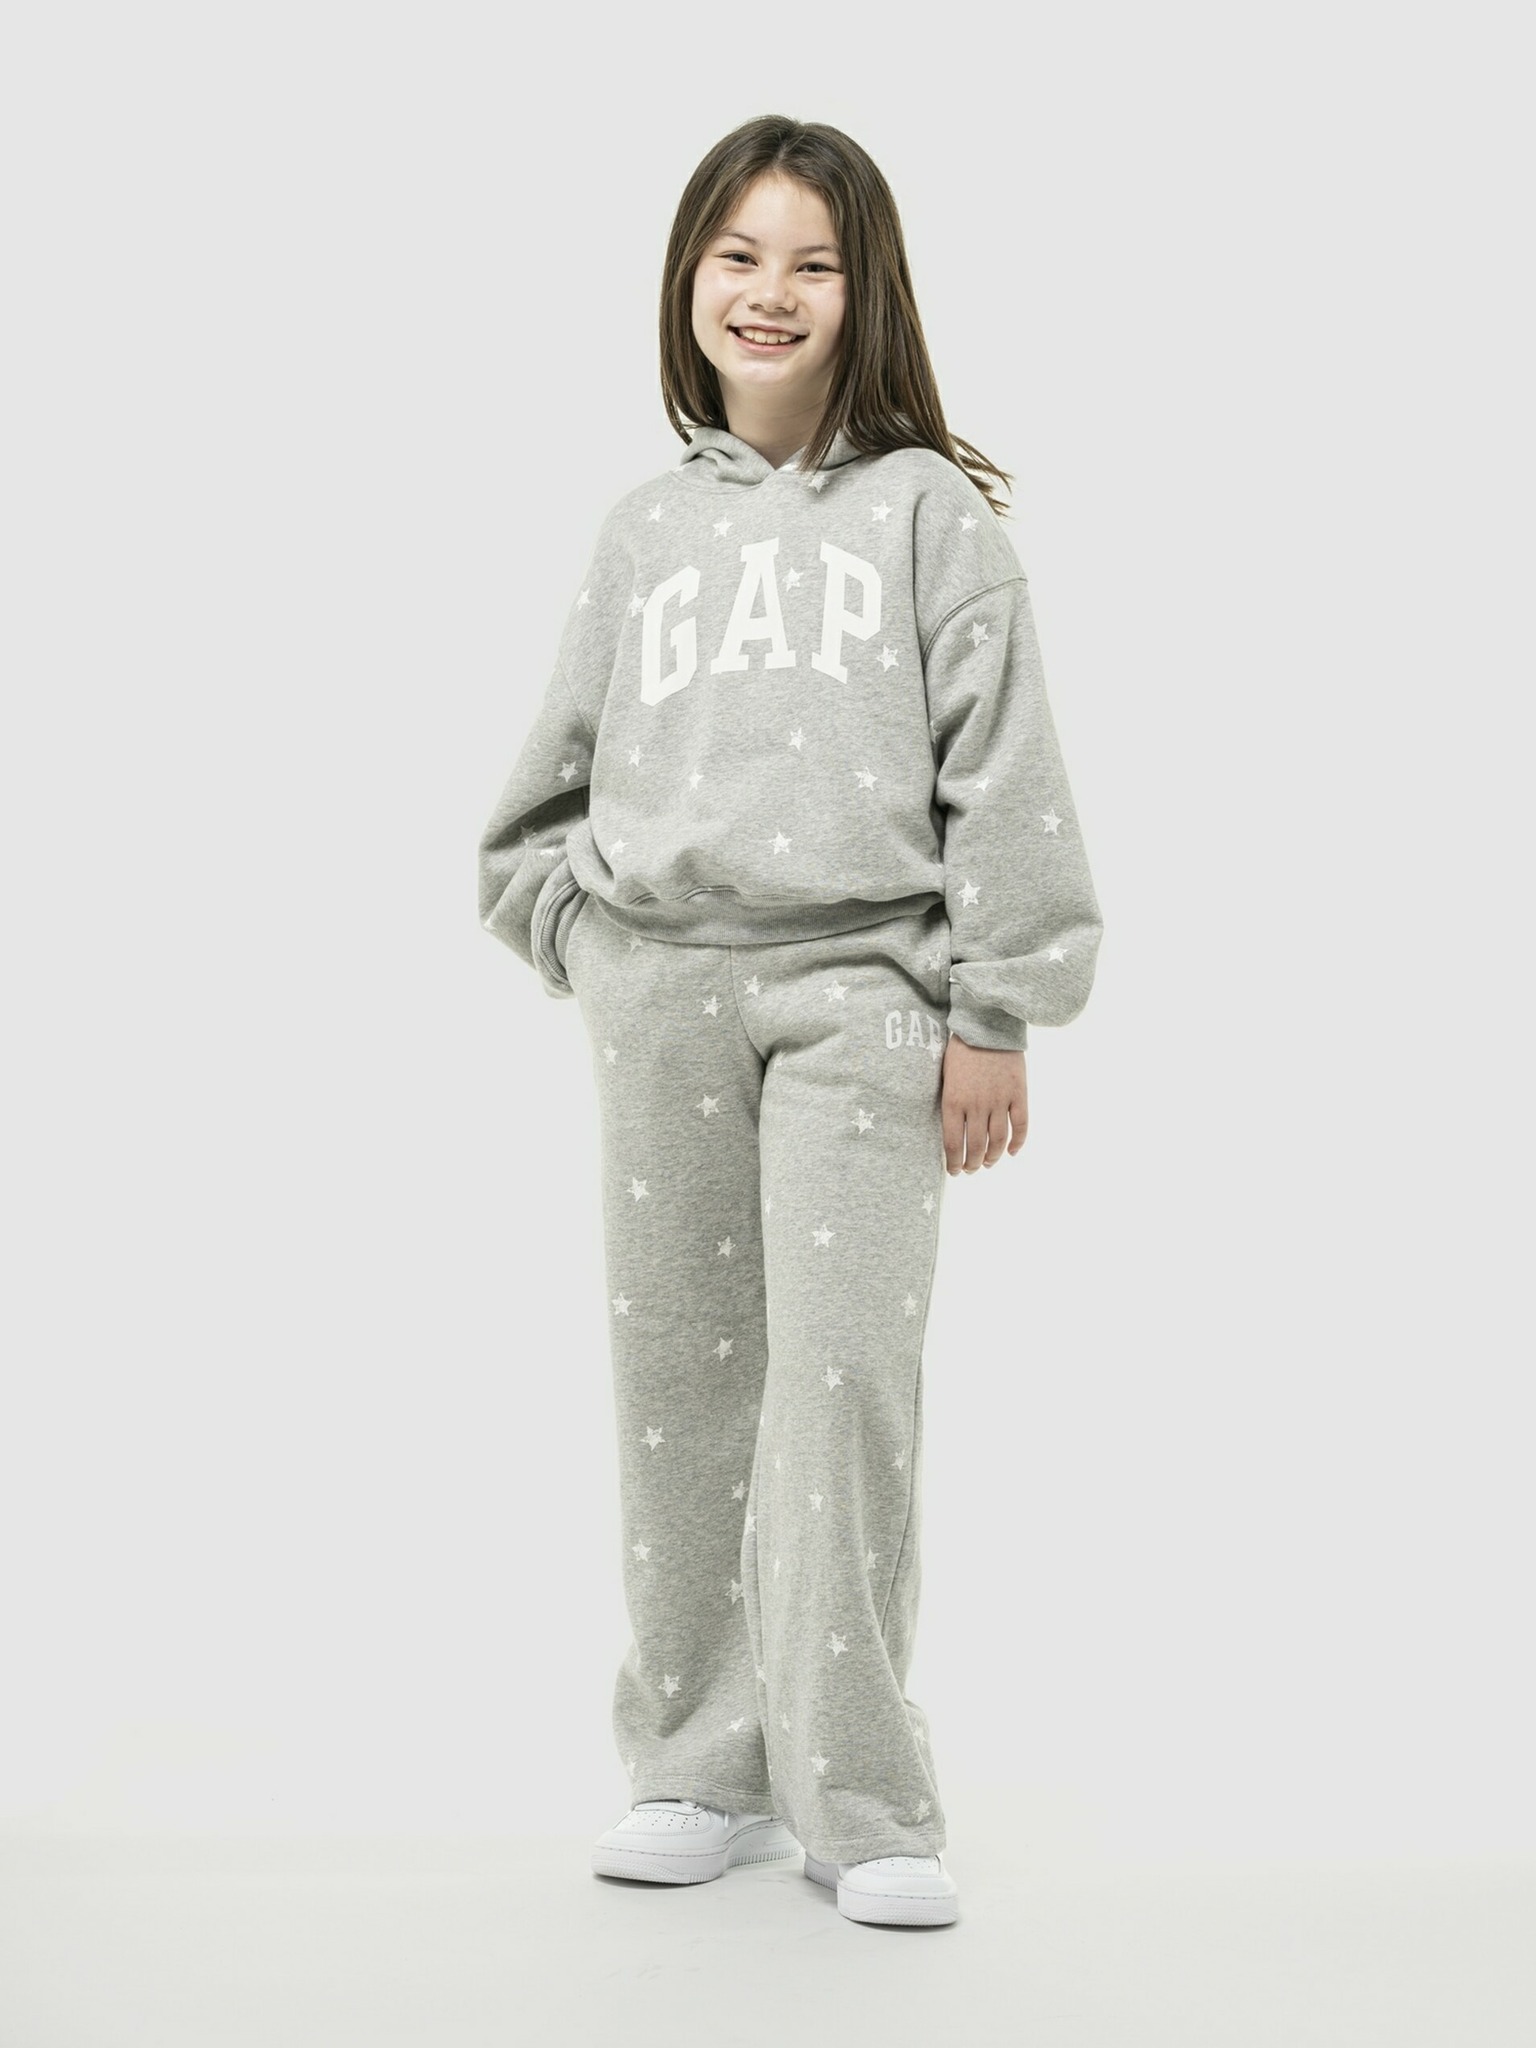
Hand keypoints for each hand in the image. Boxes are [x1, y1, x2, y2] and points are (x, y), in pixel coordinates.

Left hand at [941, 1035, 1027, 1174]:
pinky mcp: (1018, 1094)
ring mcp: (1000, 1100)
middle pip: (975, 1147)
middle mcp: (976, 1105)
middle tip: (971, 1169)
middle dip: (972, 1163)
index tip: (954, 1170)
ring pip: (998, 1141)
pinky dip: (1018, 1143)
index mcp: (953, 1101)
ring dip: (993, 1157)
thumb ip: (949, 1103)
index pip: (953, 1143)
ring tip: (988, 1163)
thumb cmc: (960, 1049)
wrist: (987, 1025)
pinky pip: (1021, 1125)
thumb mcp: (944, 1076)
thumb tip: (949, 1130)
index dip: (954, 1162)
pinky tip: (1012, 1152)